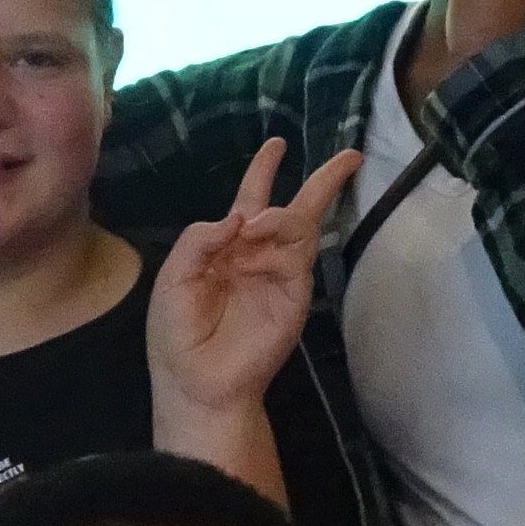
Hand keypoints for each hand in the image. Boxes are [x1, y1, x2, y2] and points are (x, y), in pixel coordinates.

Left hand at [151, 137, 358, 423]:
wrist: (199, 381)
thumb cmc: (178, 334)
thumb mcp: (173, 279)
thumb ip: (198, 241)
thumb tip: (237, 216)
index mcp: (227, 247)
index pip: (250, 201)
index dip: (263, 171)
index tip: (275, 144)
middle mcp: (258, 255)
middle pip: (297, 208)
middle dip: (324, 180)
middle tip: (351, 155)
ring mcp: (280, 274)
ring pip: (297, 225)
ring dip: (279, 216)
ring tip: (257, 226)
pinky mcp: (294, 294)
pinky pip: (295, 256)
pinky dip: (279, 244)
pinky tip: (256, 249)